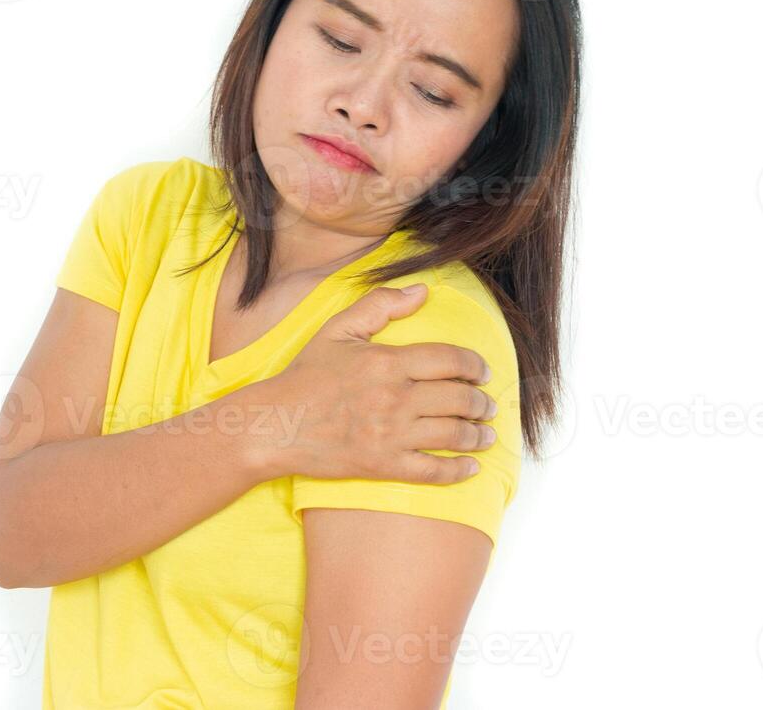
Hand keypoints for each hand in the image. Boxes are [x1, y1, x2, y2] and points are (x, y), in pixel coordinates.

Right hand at [243, 283, 496, 483]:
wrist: (275, 424)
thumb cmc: (305, 376)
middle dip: (481, 402)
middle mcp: (395, 398)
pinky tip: (471, 467)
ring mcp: (391, 434)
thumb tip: (422, 291)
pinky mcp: (384, 465)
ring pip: (453, 435)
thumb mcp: (337, 330)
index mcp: (387, 362)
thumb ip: (379, 305)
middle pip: (459, 398)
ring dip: (478, 434)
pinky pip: (434, 471)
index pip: (450, 360)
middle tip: (488, 405)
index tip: (483, 372)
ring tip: (486, 433)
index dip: (475, 365)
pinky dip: (459, 471)